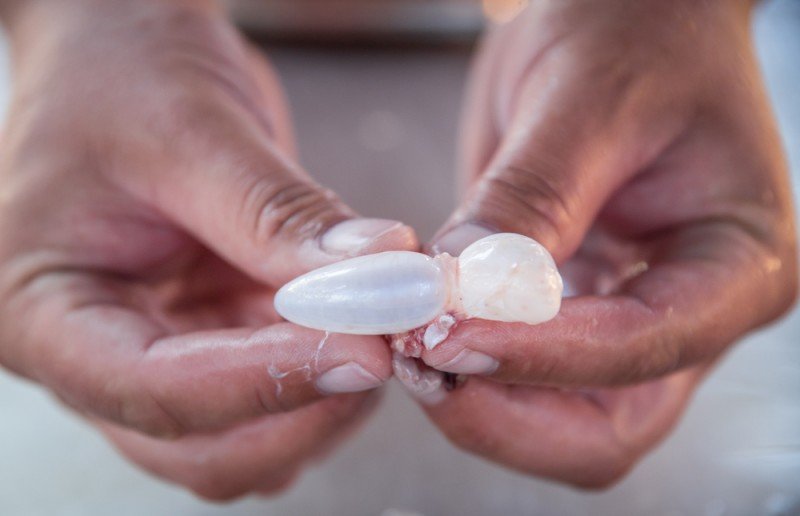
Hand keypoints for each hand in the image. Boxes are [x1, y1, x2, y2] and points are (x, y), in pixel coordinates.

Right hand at [0, 0, 415, 498]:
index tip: (363, 350)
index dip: (266, 382)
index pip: (151, 388)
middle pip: (202, 445)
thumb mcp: (191, 130)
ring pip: (249, 437)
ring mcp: (159, 351)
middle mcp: (94, 353)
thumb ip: (279, 215)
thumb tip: (381, 274)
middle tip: (385, 345)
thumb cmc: (121, 70)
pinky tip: (364, 321)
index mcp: (42, 311)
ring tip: (381, 327)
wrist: (121, 45)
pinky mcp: (212, 336)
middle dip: (302, 408)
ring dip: (324, 401)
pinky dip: (330, 370)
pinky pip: (278, 390)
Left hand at [420, 0, 796, 486]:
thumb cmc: (636, 30)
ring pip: (558, 425)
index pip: (643, 346)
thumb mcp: (585, 99)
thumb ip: (530, 200)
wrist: (626, 17)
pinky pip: (522, 382)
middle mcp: (691, 313)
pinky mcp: (572, 317)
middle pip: (605, 428)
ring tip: (409, 343)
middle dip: (505, 411)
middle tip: (419, 358)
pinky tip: (422, 331)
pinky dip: (469, 371)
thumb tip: (461, 291)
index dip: (539, 354)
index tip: (445, 331)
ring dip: (478, 403)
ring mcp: (629, 324)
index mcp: (737, 262)